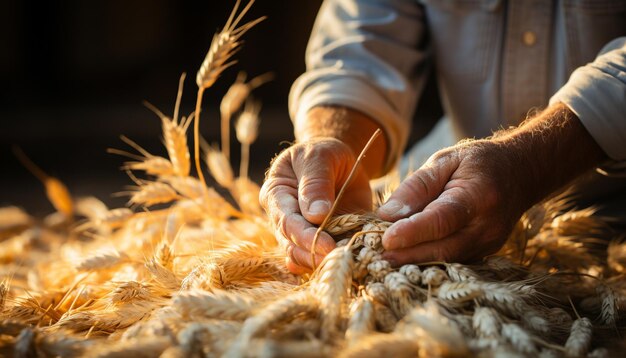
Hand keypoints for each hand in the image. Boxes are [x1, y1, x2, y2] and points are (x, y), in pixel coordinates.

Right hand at [260, 138, 371, 273]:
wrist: (339, 162)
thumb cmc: (324, 154)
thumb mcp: (320, 157)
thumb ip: (316, 182)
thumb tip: (315, 215)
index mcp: (276, 194)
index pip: (286, 221)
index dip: (305, 236)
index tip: (328, 245)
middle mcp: (282, 218)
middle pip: (292, 244)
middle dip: (315, 253)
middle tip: (341, 258)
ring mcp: (299, 233)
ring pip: (303, 257)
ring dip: (323, 262)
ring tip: (347, 261)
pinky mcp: (318, 242)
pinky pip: (319, 259)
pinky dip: (332, 264)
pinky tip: (347, 264)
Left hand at [377, 139, 526, 265]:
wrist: (520, 173)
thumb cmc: (477, 163)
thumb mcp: (445, 161)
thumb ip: (417, 186)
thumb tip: (387, 214)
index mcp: (478, 195)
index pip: (442, 219)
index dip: (413, 232)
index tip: (386, 240)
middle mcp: (487, 225)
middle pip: (444, 248)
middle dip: (408, 255)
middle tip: (375, 258)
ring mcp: (489, 243)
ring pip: (447, 260)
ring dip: (414, 262)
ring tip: (384, 261)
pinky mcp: (485, 254)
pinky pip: (453, 261)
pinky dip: (428, 261)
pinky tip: (405, 259)